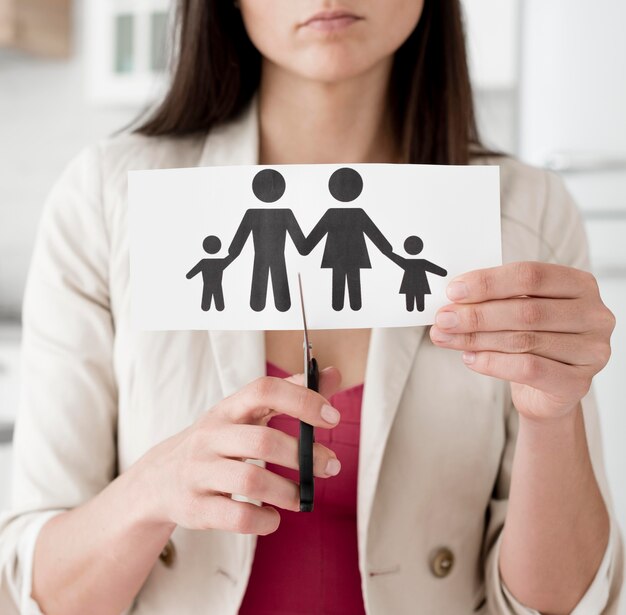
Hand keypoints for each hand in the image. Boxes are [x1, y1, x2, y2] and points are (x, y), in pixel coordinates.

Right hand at [133, 369, 342, 534]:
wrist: (160, 479)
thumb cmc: (218, 442)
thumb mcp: (246, 414)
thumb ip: (291, 394)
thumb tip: (333, 374)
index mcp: (228, 408)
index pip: (264, 390)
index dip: (302, 400)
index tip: (333, 417)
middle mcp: (211, 436)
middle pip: (263, 441)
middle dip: (305, 456)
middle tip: (331, 467)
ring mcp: (199, 472)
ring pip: (251, 482)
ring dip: (288, 493)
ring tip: (303, 497)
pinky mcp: (195, 507)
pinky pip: (237, 517)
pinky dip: (264, 521)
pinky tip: (273, 518)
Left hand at [429, 262, 614, 420]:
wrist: (547, 390)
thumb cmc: (531, 339)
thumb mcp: (517, 310)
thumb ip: (494, 300)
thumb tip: (451, 301)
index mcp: (579, 285)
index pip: (530, 275)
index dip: (488, 282)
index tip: (453, 291)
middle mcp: (593, 315)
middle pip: (525, 310)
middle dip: (476, 314)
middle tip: (443, 318)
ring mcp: (591, 350)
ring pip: (523, 340)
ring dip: (476, 338)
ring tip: (445, 337)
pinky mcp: (577, 383)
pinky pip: (528, 369)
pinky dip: (492, 363)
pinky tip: (469, 359)